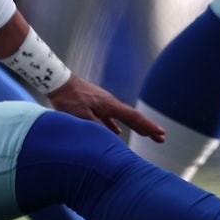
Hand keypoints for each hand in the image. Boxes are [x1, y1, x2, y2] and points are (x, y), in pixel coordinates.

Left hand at [47, 75, 165, 141]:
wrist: (58, 82)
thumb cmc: (69, 98)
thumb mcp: (81, 116)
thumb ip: (96, 127)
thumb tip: (111, 138)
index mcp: (109, 105)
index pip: (134, 117)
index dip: (148, 127)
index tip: (161, 134)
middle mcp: (109, 103)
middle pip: (132, 118)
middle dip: (147, 128)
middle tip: (161, 138)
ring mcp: (102, 103)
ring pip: (122, 118)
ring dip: (134, 126)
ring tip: (145, 135)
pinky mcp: (94, 105)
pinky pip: (109, 118)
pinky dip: (115, 126)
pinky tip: (116, 133)